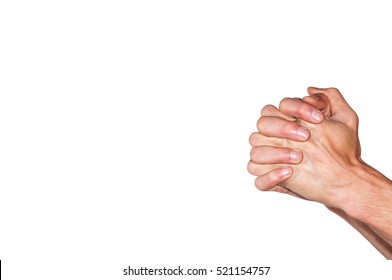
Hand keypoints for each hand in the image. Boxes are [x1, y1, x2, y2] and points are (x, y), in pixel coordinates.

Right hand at [248, 87, 361, 208]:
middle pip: (262, 125)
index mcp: (287, 122)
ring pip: (256, 152)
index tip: (318, 119)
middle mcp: (275, 139)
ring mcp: (271, 160)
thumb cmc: (344, 150)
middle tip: (306, 136)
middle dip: (282, 128)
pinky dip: (270, 177)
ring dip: (275, 153)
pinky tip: (289, 173)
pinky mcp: (271, 181)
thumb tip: (309, 90)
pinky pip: (258, 181)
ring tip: (299, 157)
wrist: (347, 178)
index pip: (278, 107)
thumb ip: (329, 98)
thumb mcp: (344, 119)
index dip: (297, 109)